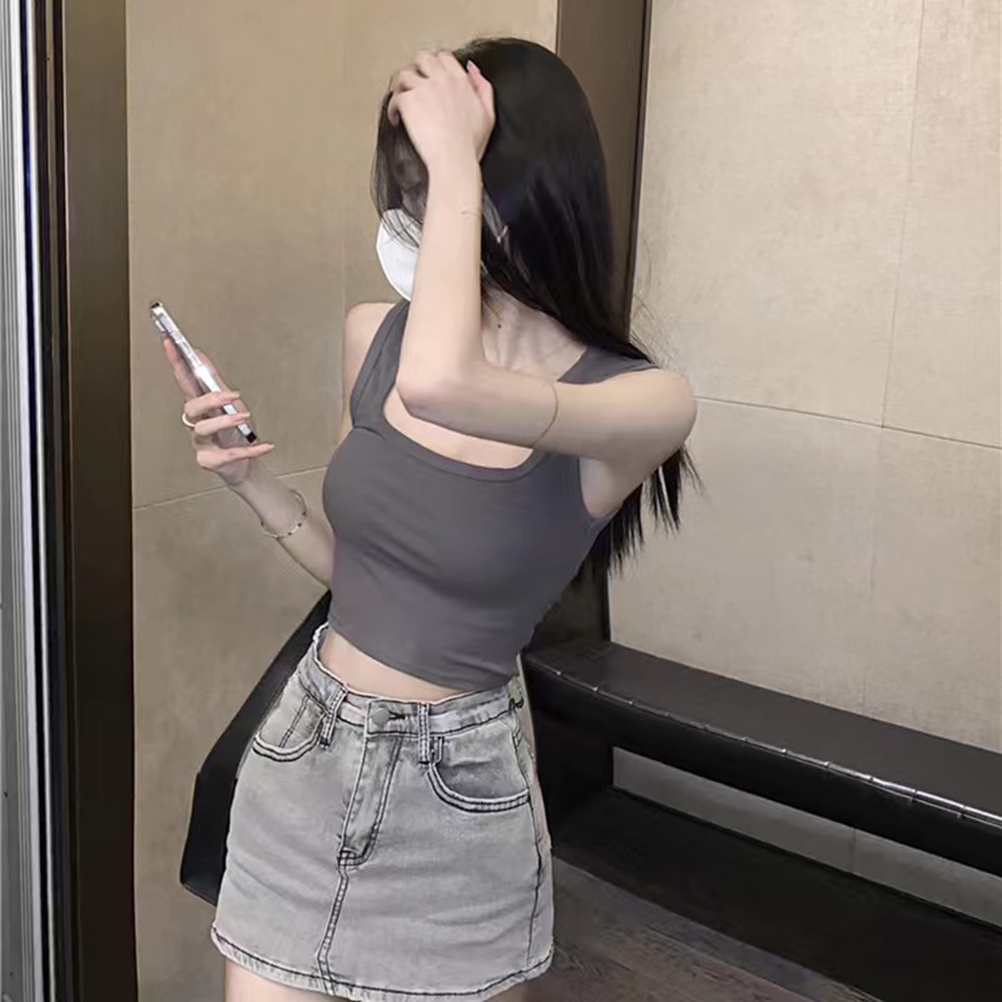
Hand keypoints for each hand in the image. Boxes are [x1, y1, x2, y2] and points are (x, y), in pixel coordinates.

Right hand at [161, 336, 274, 486]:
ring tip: (245, 417)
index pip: (183, 381)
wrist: (244, 465)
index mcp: (199, 407)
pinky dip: (251, 450)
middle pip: (191, 408)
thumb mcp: (227, 403)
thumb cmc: (233, 433)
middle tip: (232, 395)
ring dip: (225, 421)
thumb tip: (199, 355)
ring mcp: (201, 443)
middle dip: (209, 399)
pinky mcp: (211, 461)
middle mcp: (196, 424)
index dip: (176, 362)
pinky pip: (230, 454)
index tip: (169, 342)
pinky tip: (266, 445)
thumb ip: (213, 381)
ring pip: (203, 429)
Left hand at [387, 49, 494, 173]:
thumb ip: (483, 87)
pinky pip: (396, 96)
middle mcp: (441, 80)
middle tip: (414, 78)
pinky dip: (393, 107)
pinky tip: (396, 116)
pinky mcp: (409, 102)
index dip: (436, 60)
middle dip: (417, 66)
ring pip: (405, 74)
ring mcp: (424, 89)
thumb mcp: (488, 114)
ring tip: (402, 97)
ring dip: (402, 85)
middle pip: (423, 57)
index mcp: (461, 81)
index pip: (445, 57)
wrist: (454, 159)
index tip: (432, 67)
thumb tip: (472, 69)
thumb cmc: (470, 144)